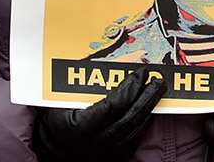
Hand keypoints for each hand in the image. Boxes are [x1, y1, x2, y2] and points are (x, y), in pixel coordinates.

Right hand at [33, 71, 166, 161]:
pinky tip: (149, 108)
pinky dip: (144, 121)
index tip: (140, 73)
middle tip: (158, 80)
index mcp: (83, 127)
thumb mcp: (57, 104)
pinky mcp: (117, 156)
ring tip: (157, 89)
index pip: (114, 105)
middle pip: (131, 116)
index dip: (130, 88)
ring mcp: (110, 151)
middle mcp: (100, 141)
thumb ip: (75, 86)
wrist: (55, 153)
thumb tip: (94, 61)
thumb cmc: (55, 124)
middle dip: (147, 96)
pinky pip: (136, 137)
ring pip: (136, 127)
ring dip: (149, 107)